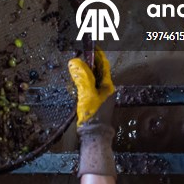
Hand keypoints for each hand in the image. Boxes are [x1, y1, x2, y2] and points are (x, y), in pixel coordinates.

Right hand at [69, 48, 115, 177]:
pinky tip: (77, 81)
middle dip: (90, 62)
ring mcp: (101, 97)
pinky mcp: (95, 102)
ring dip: (86, 71)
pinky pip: (90, 86)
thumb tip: (75, 61)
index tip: (91, 46)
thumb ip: (82, 77)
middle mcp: (106, 90)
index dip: (98, 55)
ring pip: (94, 79)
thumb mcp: (86, 94)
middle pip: (98, 71)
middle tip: (80, 54)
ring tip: (77, 64)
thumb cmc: (93, 116)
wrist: (94, 136)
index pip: (104, 66)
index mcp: (108, 86)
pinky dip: (84, 81)